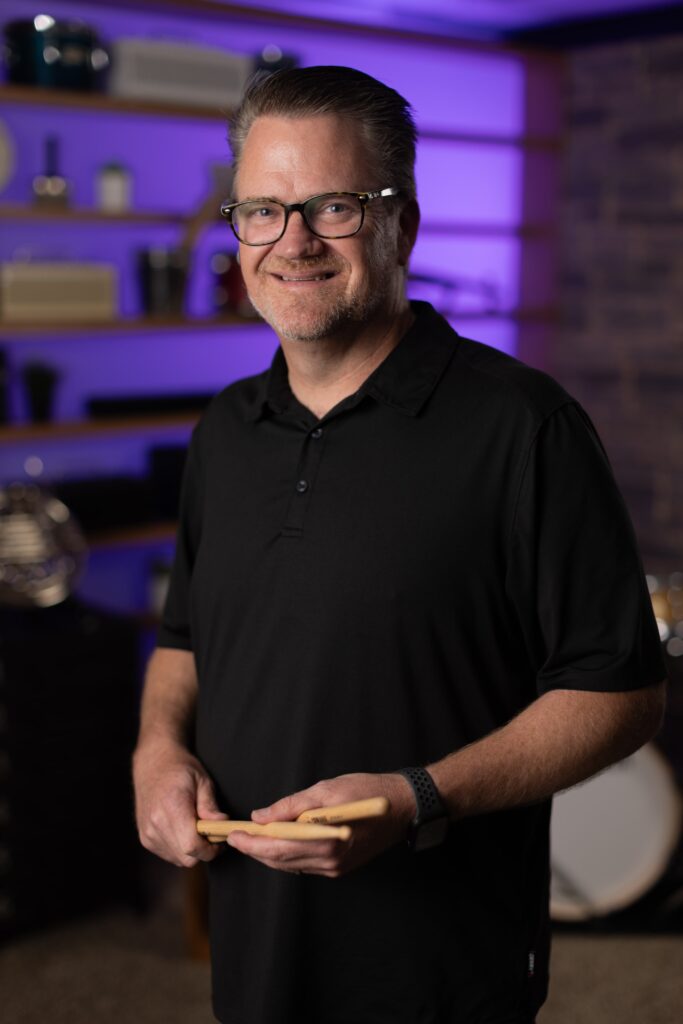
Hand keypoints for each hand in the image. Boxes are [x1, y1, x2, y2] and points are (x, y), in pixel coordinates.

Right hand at [132, 740, 227, 867]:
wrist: (153, 764)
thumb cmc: (180, 769)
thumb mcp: (202, 781)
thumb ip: (211, 806)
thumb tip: (222, 825)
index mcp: (172, 808)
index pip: (191, 845)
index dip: (210, 849)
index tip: (220, 841)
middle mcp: (156, 824)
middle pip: (186, 858)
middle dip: (204, 852)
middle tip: (212, 835)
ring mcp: (148, 833)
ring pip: (177, 859)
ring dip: (192, 852)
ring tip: (197, 830)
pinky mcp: (145, 838)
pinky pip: (168, 855)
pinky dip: (180, 849)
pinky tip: (184, 831)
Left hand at [225, 772, 414, 877]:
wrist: (402, 806)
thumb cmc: (366, 792)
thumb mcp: (326, 789)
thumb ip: (291, 805)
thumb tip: (261, 817)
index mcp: (326, 842)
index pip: (278, 848)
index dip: (251, 843)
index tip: (233, 834)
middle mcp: (330, 861)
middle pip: (281, 861)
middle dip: (255, 849)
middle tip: (235, 836)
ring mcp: (335, 868)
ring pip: (291, 865)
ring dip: (269, 853)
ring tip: (251, 838)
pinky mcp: (339, 867)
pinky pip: (304, 864)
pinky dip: (287, 855)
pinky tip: (277, 842)